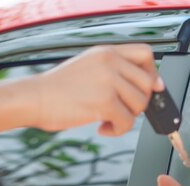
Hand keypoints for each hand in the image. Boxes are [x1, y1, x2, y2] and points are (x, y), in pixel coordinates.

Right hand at [32, 44, 162, 135]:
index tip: (149, 87)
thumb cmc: (59, 88)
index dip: (152, 73)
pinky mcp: (105, 101)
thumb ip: (118, 72)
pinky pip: (128, 122)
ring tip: (109, 117)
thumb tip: (156, 85)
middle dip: (140, 101)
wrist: (34, 98)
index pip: (146, 54)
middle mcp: (110, 62)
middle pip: (148, 83)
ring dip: (128, 117)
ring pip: (140, 104)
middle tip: (122, 108)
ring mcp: (108, 80)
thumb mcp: (91, 67)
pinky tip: (103, 127)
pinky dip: (118, 130)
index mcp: (106, 52)